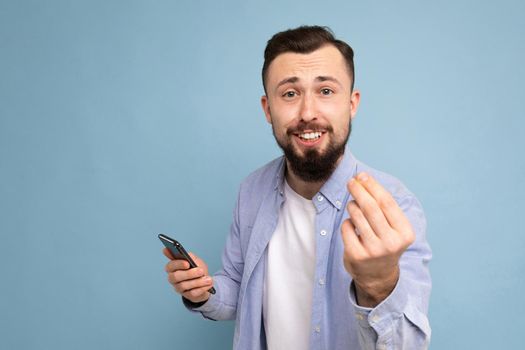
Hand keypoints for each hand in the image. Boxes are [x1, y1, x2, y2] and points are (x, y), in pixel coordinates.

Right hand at [163, 248, 213, 302]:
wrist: (205, 281)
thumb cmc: (197, 268)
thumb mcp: (195, 260)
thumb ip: (190, 257)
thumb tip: (187, 254)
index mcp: (173, 267)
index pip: (170, 266)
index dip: (178, 264)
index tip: (187, 263)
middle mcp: (173, 278)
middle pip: (176, 277)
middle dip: (189, 273)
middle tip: (201, 271)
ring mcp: (179, 288)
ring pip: (184, 286)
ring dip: (198, 282)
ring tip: (208, 279)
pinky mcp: (187, 295)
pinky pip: (192, 293)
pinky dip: (202, 288)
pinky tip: (208, 284)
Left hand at [341, 172, 414, 306]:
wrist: (378, 276)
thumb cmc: (385, 243)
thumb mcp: (393, 228)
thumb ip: (383, 207)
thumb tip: (363, 179)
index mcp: (405, 233)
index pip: (387, 202)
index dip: (372, 186)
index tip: (362, 176)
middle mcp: (391, 242)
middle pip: (371, 207)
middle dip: (358, 190)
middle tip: (350, 182)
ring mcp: (373, 250)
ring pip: (356, 216)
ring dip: (352, 206)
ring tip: (353, 206)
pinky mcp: (357, 255)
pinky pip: (346, 228)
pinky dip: (347, 222)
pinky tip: (352, 226)